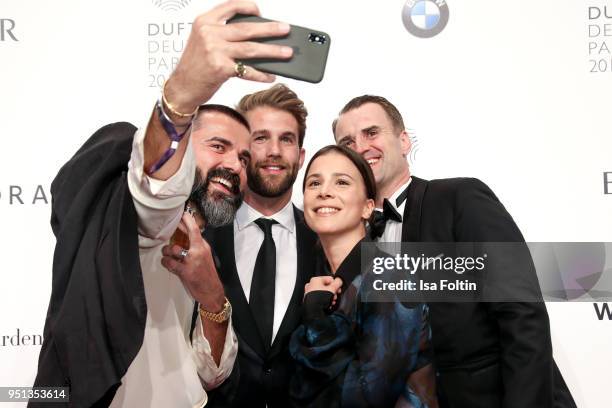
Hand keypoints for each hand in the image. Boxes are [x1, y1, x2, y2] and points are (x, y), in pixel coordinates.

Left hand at [161, 211, 224, 311]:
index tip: (181, 214)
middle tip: (169, 229)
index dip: (187, 219)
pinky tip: (167, 263)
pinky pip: (169, 262)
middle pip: (186, 233)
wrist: (212, 291)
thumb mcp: (204, 257)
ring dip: (166, 251)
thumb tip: (183, 237)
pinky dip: (165, 262)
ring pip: (173, 249)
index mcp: (204, 246)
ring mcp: (192, 261)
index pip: (195, 229)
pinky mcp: (185, 271)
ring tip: (167, 254)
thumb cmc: (206, 275)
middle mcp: (199, 251)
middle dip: (175, 229)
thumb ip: (195, 247)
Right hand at [165, 0, 292, 113]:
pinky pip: (247, 70)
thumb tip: (256, 35)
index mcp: (205, 22)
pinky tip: (271, 75)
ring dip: (272, 51)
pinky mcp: (221, 69)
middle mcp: (209, 34)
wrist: (181, 86)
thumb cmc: (195, 65)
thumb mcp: (203, 41)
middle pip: (246, 29)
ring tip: (286, 52)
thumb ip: (224, 34)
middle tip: (285, 29)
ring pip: (250, 49)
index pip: (230, 6)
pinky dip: (261, 74)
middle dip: (270, 29)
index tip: (260, 11)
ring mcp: (215, 51)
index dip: (248, 6)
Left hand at [305, 276, 342, 305]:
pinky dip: (325, 300)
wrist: (314, 310)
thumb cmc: (321, 299)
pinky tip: (328, 304)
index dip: (336, 285)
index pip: (330, 279)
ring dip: (330, 297)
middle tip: (335, 297)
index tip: (339, 290)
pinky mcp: (309, 299)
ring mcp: (309, 292)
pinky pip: (319, 297)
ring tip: (332, 302)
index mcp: (315, 279)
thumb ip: (338, 283)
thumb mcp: (333, 289)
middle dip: (333, 292)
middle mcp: (311, 284)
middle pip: (326, 286)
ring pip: (323, 292)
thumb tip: (339, 280)